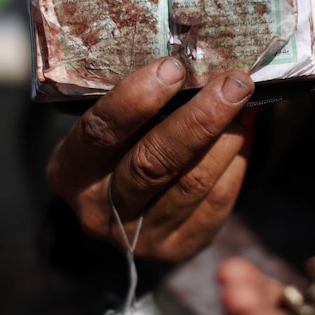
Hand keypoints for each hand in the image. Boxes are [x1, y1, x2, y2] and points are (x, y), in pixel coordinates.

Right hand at [47, 56, 254, 261]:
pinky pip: (215, 204)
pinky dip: (234, 165)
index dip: (138, 98)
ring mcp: (139, 237)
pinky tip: (242, 139)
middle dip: (200, 117)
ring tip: (243, 106)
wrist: (114, 216)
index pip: (101, 132)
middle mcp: (99, 211)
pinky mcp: (176, 249)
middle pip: (154, 162)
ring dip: (226, 139)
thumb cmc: (113, 153)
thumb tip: (196, 64)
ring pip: (192, 183)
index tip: (174, 67)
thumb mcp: (105, 128)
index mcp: (70, 172)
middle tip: (234, 83)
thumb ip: (137, 106)